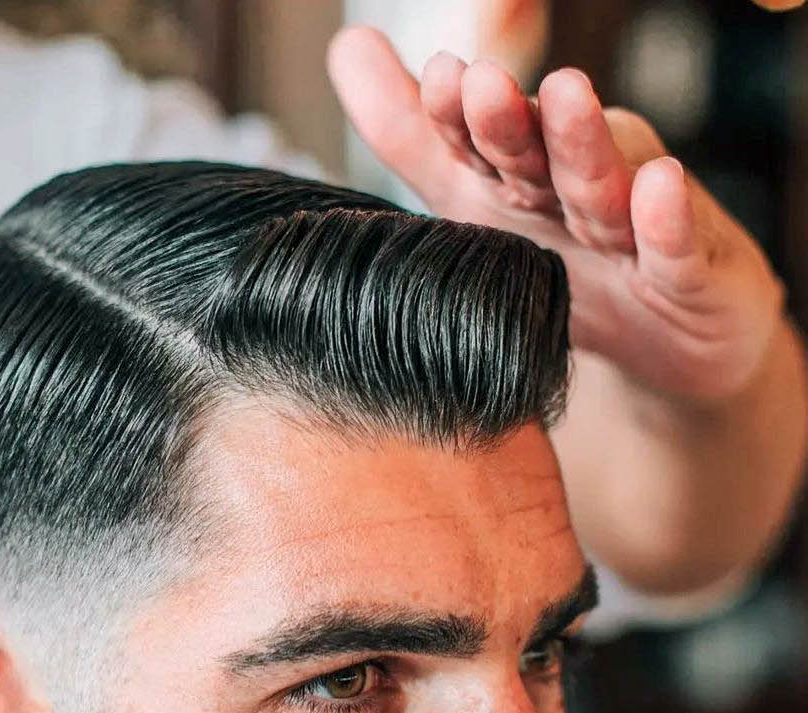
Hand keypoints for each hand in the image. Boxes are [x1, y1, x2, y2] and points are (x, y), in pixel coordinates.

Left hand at [328, 27, 785, 402]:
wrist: (672, 342)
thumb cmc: (567, 262)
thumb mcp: (476, 204)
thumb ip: (412, 136)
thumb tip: (346, 46)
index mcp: (522, 176)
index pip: (481, 145)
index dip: (456, 119)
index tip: (435, 81)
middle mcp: (577, 186)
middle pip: (539, 154)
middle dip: (511, 121)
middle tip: (481, 85)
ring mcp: (636, 227)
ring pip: (604, 187)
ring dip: (584, 144)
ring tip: (568, 95)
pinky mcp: (689, 273)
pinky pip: (676, 247)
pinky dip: (667, 220)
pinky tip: (660, 186)